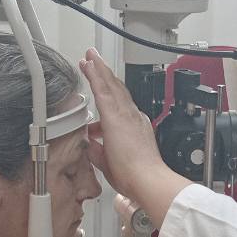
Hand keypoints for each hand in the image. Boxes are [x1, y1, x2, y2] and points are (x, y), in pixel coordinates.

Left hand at [78, 50, 189, 221]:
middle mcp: (133, 117)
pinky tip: (89, 64)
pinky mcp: (115, 116)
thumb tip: (89, 145)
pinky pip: (102, 90)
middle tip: (95, 60)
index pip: (119, 107)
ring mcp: (125, 115)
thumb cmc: (136, 178)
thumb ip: (98, 152)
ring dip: (99, 69)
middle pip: (117, 90)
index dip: (110, 93)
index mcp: (134, 128)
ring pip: (110, 85)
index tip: (102, 85)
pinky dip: (95, 75)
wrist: (147, 180)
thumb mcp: (111, 164)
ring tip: (91, 56)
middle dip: (105, 74)